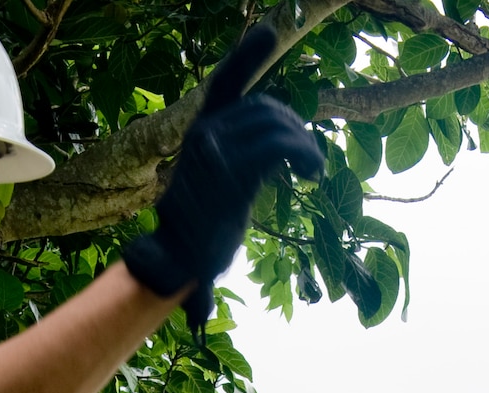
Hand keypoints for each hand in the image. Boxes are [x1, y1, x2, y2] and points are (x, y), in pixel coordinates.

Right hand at [122, 22, 322, 331]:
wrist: (174, 263)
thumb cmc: (196, 234)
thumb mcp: (214, 189)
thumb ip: (234, 162)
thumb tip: (271, 151)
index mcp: (200, 131)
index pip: (226, 83)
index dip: (247, 56)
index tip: (269, 33)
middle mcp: (205, 134)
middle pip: (264, 108)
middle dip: (294, 126)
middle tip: (309, 157)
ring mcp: (216, 152)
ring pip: (276, 126)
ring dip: (305, 144)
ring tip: (314, 168)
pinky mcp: (232, 175)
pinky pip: (278, 146)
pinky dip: (304, 153)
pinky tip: (312, 173)